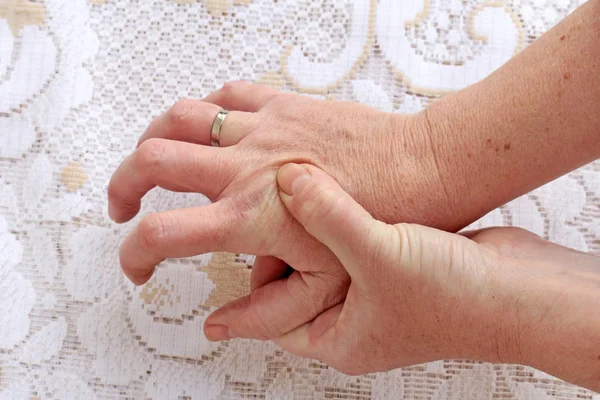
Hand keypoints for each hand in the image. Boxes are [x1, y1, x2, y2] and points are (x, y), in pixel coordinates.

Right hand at [107, 82, 434, 340]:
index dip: (134, 256)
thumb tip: (220, 326)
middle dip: (122, 185)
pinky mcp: (284, 105)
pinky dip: (205, 109)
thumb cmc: (385, 223)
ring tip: (152, 159)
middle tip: (124, 205)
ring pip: (179, 118)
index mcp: (250, 215)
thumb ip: (265, 314)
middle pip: (151, 161)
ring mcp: (263, 129)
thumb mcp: (325, 289)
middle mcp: (245, 167)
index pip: (159, 234)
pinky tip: (206, 126)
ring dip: (152, 139)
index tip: (139, 266)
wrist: (424, 171)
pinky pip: (227, 95)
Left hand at [215, 163, 599, 391]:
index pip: (272, 324)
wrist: (519, 292)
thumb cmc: (456, 300)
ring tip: (288, 204)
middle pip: (292, 291)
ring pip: (319, 264)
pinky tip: (331, 199)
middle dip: (274, 261)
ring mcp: (372, 292)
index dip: (239, 313)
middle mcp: (351, 318)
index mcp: (339, 337)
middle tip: (251, 229)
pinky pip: (347, 246)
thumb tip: (287, 179)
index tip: (209, 315)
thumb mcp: (379, 255)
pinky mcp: (391, 266)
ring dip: (306, 236)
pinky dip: (335, 224)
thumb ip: (327, 216)